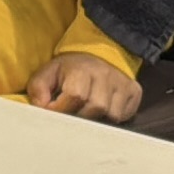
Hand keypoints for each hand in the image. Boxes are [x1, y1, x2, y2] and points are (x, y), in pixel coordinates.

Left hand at [26, 52, 143, 123]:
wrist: (98, 54)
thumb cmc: (70, 69)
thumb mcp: (48, 72)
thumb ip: (38, 89)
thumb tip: (41, 107)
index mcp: (82, 69)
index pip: (75, 95)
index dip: (61, 109)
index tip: (53, 113)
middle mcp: (106, 75)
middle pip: (95, 108)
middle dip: (79, 116)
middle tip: (70, 115)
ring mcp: (123, 83)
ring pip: (111, 115)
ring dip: (96, 119)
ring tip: (85, 113)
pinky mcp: (134, 92)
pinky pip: (124, 115)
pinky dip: (111, 118)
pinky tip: (101, 112)